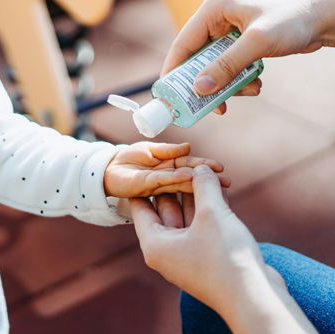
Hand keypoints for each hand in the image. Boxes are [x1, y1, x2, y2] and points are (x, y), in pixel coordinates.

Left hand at [103, 142, 227, 197]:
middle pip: (189, 176)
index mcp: (170, 166)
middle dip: (208, 179)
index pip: (190, 165)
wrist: (107, 168)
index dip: (205, 166)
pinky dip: (175, 178)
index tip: (221, 168)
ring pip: (179, 182)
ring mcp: (157, 184)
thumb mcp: (151, 150)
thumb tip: (188, 146)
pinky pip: (161, 181)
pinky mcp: (145, 186)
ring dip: (196, 181)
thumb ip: (168, 150)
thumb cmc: (129, 159)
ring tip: (214, 181)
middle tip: (227, 181)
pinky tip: (187, 176)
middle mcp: (166, 177)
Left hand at [130, 165, 264, 313]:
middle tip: (181, 160)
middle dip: (177, 184)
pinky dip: (210, 208)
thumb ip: (203, 186)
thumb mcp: (211, 213)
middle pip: (166, 209)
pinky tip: (220, 188)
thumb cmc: (225, 257)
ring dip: (198, 194)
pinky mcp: (209, 257)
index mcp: (155, 244)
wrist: (254, 298)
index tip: (147, 163)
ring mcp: (188, 255)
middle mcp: (167, 251)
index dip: (146, 182)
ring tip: (204, 169)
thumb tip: (200, 168)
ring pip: (188, 216)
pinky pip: (204, 226)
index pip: (141, 206)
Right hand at [162, 0, 331, 114]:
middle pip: (197, 59)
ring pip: (215, 67)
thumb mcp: (257, 43)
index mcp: (213, 9)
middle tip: (210, 106)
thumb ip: (227, 66)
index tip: (169, 97)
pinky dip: (240, 80)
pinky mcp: (242, 43)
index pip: (182, 44)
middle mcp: (217, 18)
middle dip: (207, 83)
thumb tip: (200, 88)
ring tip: (251, 91)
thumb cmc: (293, 20)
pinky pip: (230, 68)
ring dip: (229, 85)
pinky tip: (257, 84)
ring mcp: (229, 31)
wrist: (326, 18)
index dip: (174, 71)